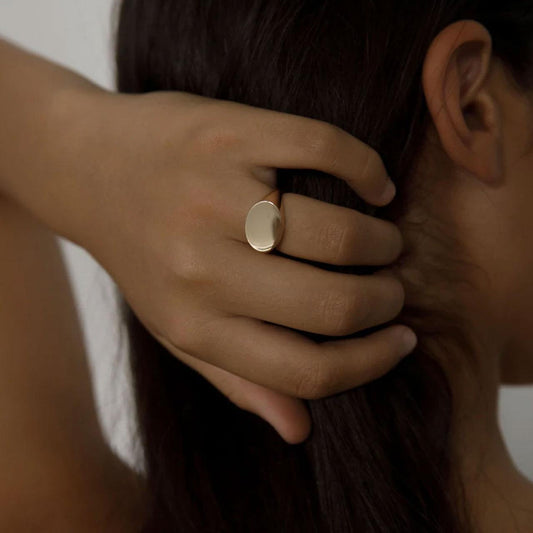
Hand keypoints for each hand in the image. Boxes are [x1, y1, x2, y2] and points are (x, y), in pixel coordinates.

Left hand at [58, 89, 416, 443]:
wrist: (87, 168)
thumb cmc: (140, 253)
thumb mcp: (173, 327)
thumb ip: (236, 380)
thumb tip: (300, 430)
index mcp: (193, 324)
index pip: (306, 371)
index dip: (369, 363)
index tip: (398, 341)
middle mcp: (202, 267)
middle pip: (334, 303)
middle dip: (384, 300)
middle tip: (390, 287)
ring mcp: (214, 197)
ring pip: (339, 233)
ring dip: (380, 242)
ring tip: (381, 241)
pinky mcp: (227, 135)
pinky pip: (325, 150)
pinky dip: (366, 170)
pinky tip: (375, 185)